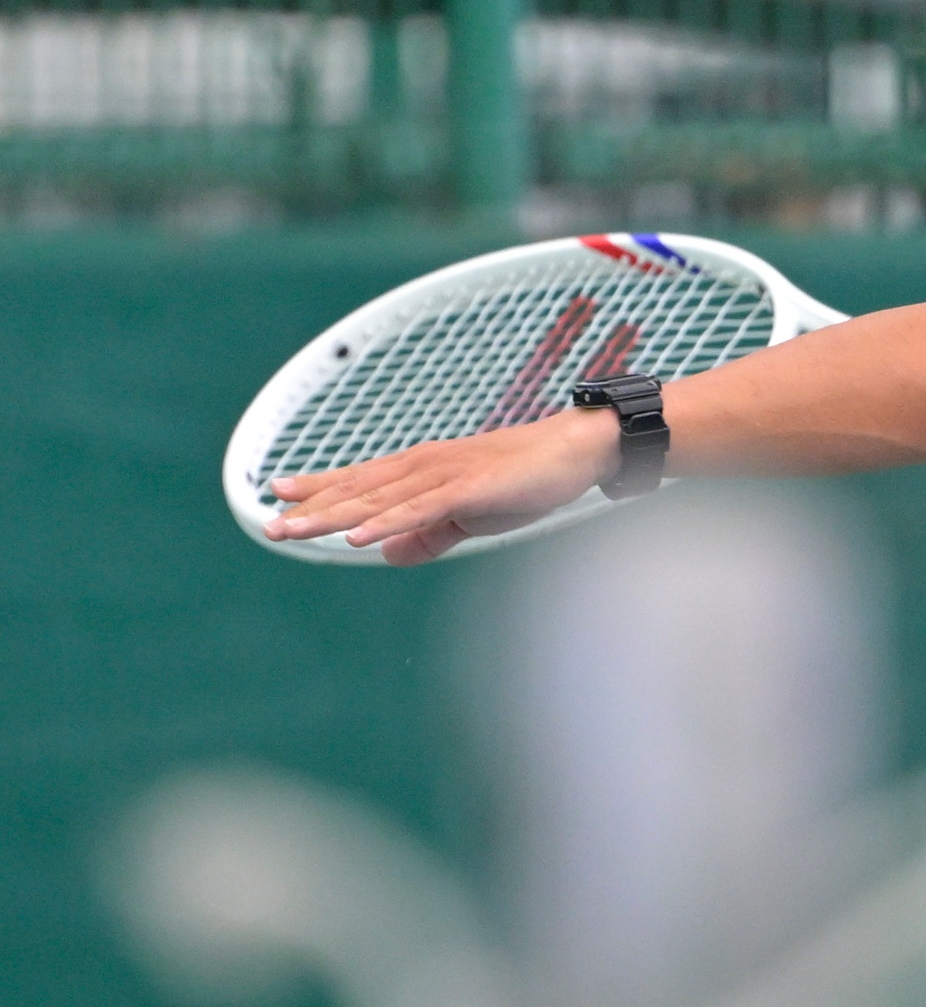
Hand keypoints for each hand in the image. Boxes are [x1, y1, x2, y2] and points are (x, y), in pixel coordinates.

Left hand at [263, 409, 620, 565]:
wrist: (574, 451)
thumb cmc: (526, 478)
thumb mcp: (469, 513)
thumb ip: (428, 534)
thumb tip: (386, 555)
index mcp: (423, 470)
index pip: (362, 480)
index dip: (319, 488)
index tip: (279, 494)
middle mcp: (424, 466)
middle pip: (358, 489)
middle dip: (312, 506)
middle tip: (270, 523)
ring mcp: (444, 474)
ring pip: (378, 499)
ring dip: (333, 515)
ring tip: (294, 529)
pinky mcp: (468, 488)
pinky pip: (419, 509)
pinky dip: (386, 521)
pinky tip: (357, 535)